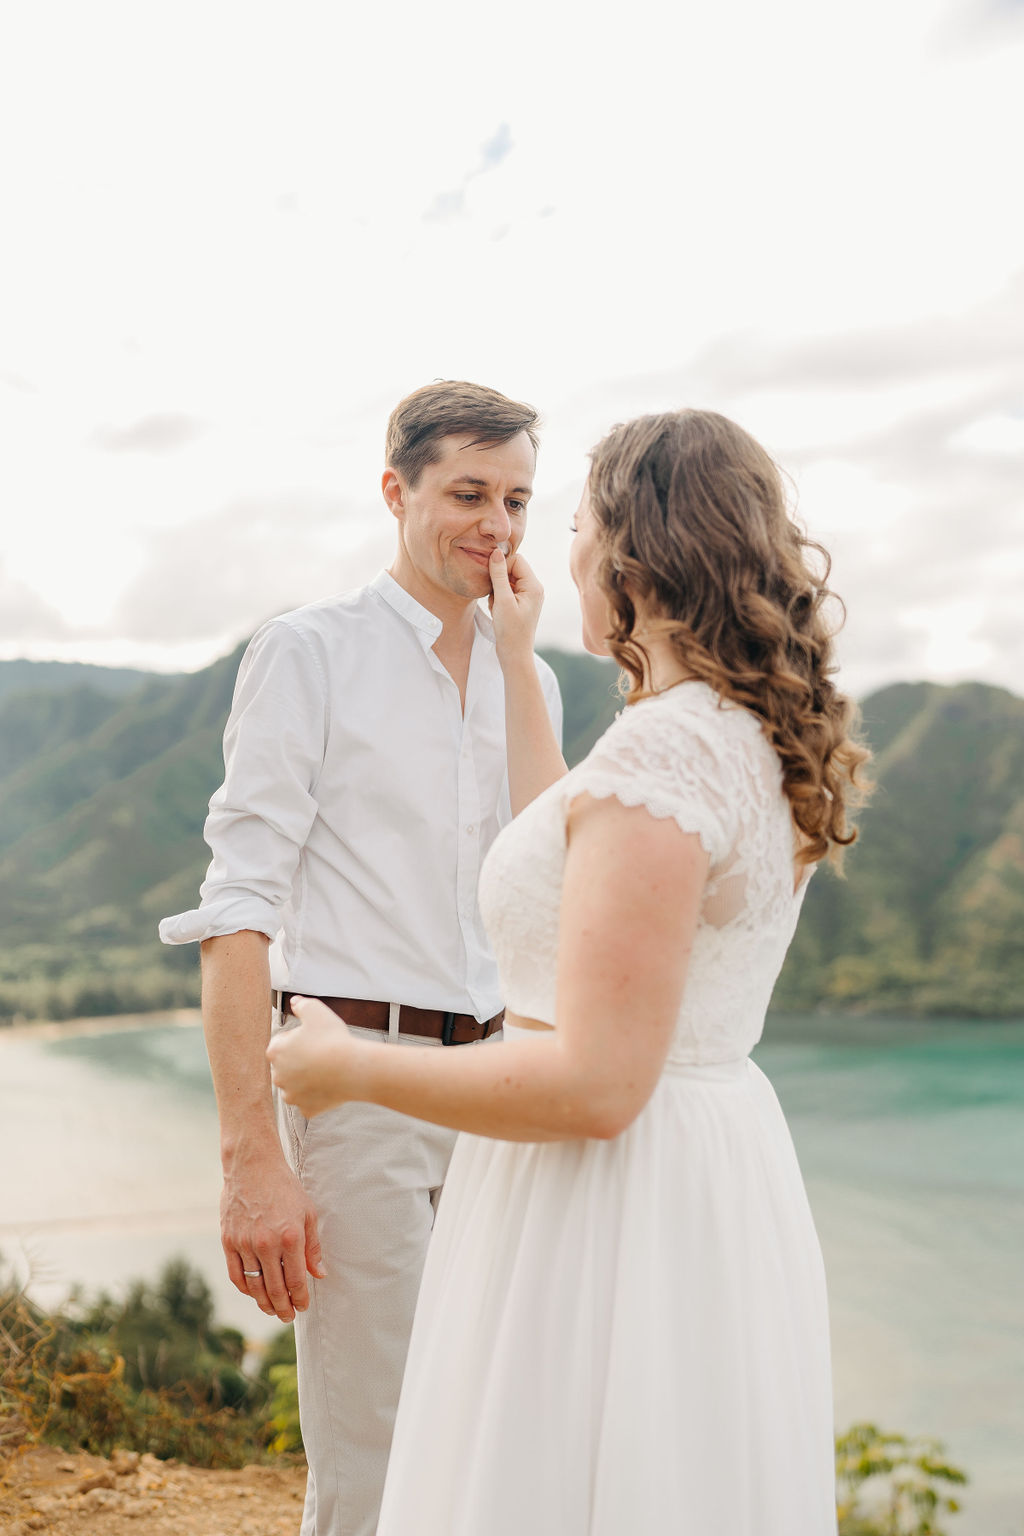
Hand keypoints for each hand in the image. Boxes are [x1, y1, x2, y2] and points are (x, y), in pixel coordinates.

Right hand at [221, 1153, 324, 1321]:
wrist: (253, 1167)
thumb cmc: (284, 1188)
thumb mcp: (307, 1213)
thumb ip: (313, 1247)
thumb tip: (319, 1274)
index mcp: (290, 1237)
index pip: (296, 1280)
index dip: (300, 1298)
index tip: (303, 1307)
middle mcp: (267, 1244)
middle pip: (275, 1289)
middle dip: (283, 1307)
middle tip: (288, 1316)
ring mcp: (245, 1243)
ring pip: (255, 1286)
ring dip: (264, 1303)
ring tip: (272, 1309)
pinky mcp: (228, 1241)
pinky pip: (236, 1275)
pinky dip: (246, 1289)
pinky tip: (254, 1293)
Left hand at [266, 996, 361, 1116]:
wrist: (352, 1068)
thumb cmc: (333, 1038)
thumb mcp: (316, 1010)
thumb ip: (301, 1004)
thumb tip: (295, 1002)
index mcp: (275, 1052)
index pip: (280, 1043)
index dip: (297, 1038)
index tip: (313, 1038)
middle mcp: (278, 1076)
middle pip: (287, 1066)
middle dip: (299, 1061)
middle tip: (321, 1053)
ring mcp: (292, 1096)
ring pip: (296, 1086)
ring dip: (307, 1080)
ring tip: (327, 1070)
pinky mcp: (307, 1109)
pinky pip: (310, 1102)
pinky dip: (318, 1096)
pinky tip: (330, 1086)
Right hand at [488, 548, 543, 667]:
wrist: (514, 655)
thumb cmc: (510, 631)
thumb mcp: (502, 601)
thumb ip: (498, 575)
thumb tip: (495, 552)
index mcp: (534, 586)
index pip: (517, 560)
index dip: (501, 566)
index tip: (491, 580)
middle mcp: (534, 589)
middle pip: (511, 569)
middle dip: (498, 580)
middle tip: (495, 598)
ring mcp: (527, 597)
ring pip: (506, 581)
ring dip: (496, 591)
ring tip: (496, 607)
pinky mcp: (520, 604)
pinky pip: (505, 591)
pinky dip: (497, 599)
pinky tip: (497, 612)